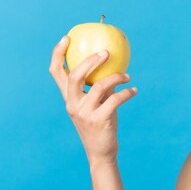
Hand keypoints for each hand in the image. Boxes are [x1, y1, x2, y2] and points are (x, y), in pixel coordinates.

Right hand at [49, 35, 137, 164]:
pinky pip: (115, 100)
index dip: (58, 54)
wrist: (101, 152)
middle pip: (75, 75)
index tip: (66, 37)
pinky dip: (127, 93)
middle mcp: (71, 104)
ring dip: (117, 77)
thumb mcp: (96, 102)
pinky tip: (134, 90)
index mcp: (68, 97)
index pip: (56, 72)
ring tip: (128, 75)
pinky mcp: (98, 120)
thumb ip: (98, 84)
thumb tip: (112, 60)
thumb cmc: (100, 122)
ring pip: (99, 86)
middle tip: (106, 52)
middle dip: (90, 60)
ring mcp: (83, 113)